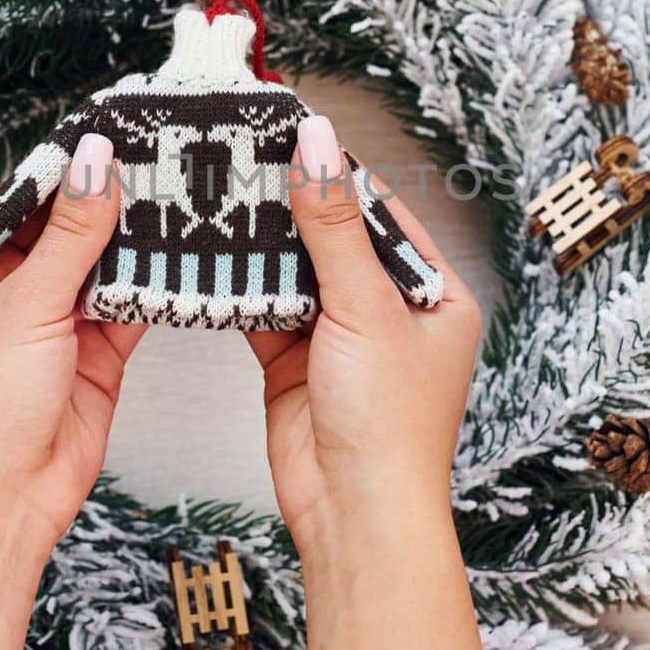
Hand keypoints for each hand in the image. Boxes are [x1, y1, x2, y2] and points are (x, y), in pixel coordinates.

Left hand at [0, 133, 139, 649]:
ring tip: (183, 192)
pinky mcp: (96, 354)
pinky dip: (156, 284)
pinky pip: (130, 306)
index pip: (23, 201)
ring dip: (138, 239)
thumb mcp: (24, 306)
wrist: (3, 503)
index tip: (112, 130)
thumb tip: (94, 162)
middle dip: (111, 199)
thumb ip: (69, 234)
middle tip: (161, 154)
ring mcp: (56, 323)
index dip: (67, 167)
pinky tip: (185, 255)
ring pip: (104, 265)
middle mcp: (12, 292)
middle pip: (69, 229)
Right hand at [246, 115, 486, 649]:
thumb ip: (335, 226)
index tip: (297, 135)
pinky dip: (242, 289)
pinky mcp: (296, 365)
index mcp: (434, 298)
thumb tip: (318, 148)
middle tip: (247, 159)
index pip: (385, 215)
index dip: (341, 175)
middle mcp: (391, 316)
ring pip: (296, 274)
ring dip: (263, 246)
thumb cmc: (390, 427)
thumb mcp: (366, 309)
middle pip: (336, 241)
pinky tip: (214, 258)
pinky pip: (266, 312)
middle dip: (294, 206)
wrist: (353, 514)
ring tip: (222, 196)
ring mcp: (342, 341)